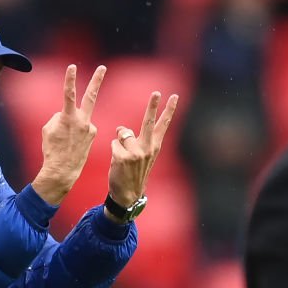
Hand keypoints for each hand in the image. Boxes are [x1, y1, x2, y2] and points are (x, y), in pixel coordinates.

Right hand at [32, 64, 105, 204]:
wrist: (63, 170)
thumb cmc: (52, 149)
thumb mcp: (48, 129)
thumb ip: (58, 116)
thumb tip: (67, 114)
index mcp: (68, 118)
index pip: (69, 94)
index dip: (70, 79)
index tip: (72, 66)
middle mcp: (83, 121)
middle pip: (90, 96)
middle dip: (97, 80)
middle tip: (103, 67)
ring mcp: (90, 128)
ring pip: (79, 117)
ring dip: (71, 125)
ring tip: (65, 141)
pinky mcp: (93, 135)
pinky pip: (82, 127)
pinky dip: (76, 132)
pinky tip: (72, 143)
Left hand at [106, 91, 178, 214]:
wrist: (128, 195)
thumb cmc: (132, 173)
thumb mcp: (140, 157)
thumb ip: (134, 140)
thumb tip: (120, 129)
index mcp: (154, 147)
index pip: (163, 125)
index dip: (169, 110)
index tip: (174, 96)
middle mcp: (148, 149)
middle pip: (148, 122)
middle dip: (153, 106)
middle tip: (156, 92)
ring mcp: (136, 153)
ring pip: (123, 133)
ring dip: (119, 142)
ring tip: (123, 157)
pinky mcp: (123, 157)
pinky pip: (114, 144)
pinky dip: (113, 151)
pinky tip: (117, 163)